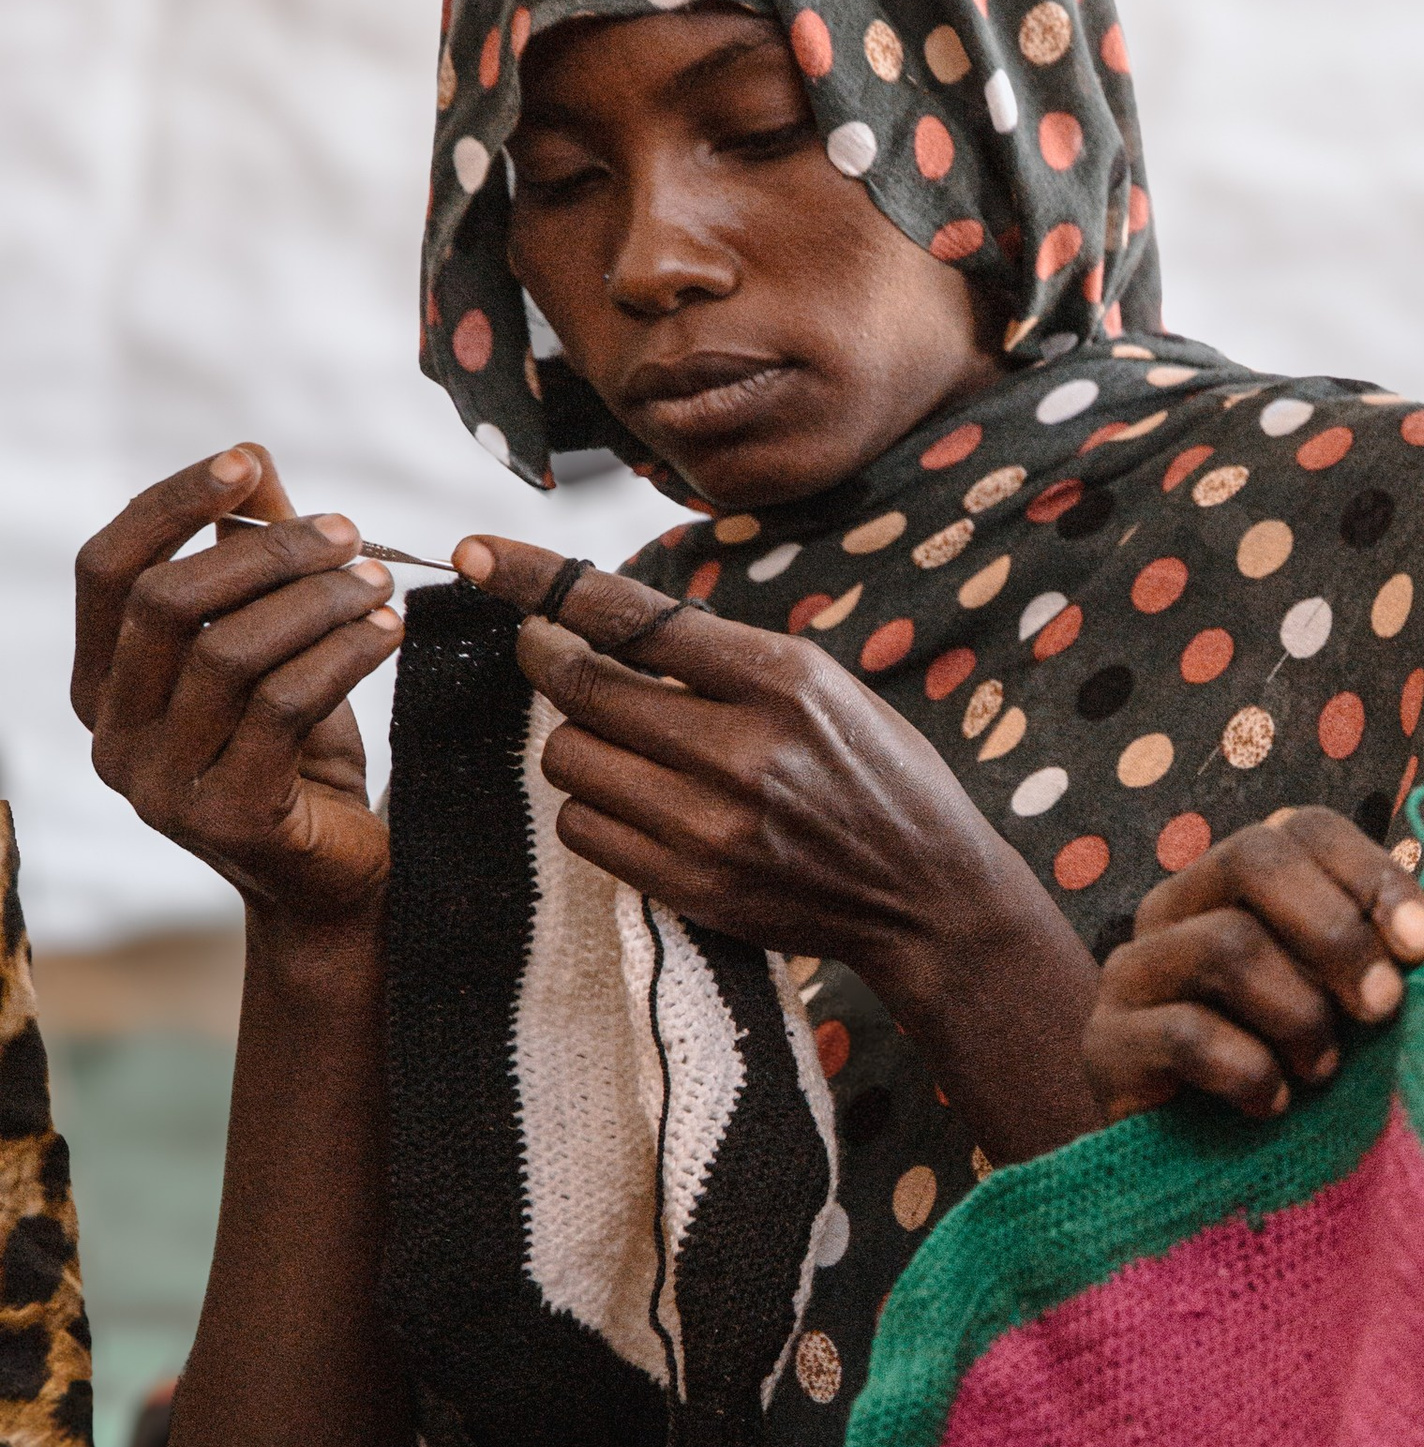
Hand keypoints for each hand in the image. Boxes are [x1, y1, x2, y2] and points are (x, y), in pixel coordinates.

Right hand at [74, 448, 401, 936]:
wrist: (337, 880)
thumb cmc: (300, 755)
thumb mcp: (272, 649)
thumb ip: (253, 563)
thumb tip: (251, 460)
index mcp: (101, 685)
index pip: (105, 571)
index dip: (168, 506)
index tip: (244, 463)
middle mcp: (110, 736)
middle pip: (165, 603)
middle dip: (264, 553)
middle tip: (349, 531)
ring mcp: (159, 785)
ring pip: (227, 653)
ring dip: (315, 601)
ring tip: (381, 581)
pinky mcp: (226, 816)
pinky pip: (283, 706)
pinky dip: (344, 653)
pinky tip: (389, 629)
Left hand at [453, 541, 1101, 1123]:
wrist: (926, 893)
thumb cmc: (873, 772)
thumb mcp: (822, 684)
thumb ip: (722, 655)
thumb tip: (607, 618)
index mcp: (779, 677)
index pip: (629, 614)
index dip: (540, 579)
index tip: (475, 553)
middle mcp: (741, 747)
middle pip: (578, 687)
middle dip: (551, 662)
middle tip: (552, 653)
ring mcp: (711, 823)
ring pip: (569, 759)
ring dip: (577, 742)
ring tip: (624, 744)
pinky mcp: (691, 884)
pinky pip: (582, 828)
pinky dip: (591, 806)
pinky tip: (636, 801)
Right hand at [1084, 808, 1423, 1118]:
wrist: (1204, 1181)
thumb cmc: (1294, 1080)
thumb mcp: (1352, 1015)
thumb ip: (1389, 967)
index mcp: (1237, 885)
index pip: (1302, 828)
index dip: (1371, 874)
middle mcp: (1175, 908)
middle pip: (1252, 858)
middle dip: (1336, 933)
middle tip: (1384, 1008)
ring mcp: (1131, 971)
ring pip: (1225, 944)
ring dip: (1298, 1015)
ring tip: (1322, 1072)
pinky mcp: (1104, 1043)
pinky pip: (1185, 1034)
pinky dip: (1249, 1074)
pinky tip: (1272, 1107)